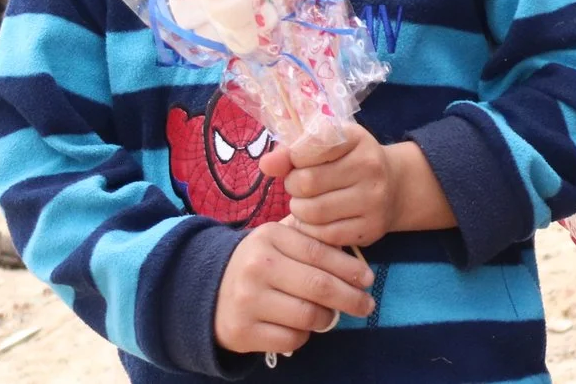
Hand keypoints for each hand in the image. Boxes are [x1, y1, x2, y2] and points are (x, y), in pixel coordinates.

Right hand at [213, 221, 375, 357]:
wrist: (207, 293)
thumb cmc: (259, 264)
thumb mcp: (278, 241)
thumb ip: (312, 239)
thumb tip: (356, 257)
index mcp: (269, 237)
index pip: (320, 253)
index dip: (350, 268)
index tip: (368, 279)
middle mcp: (256, 267)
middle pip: (319, 286)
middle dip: (351, 298)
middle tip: (367, 305)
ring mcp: (247, 301)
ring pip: (308, 316)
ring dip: (327, 319)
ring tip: (330, 316)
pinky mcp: (242, 331)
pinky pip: (291, 339)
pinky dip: (304, 336)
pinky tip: (301, 328)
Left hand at [260, 125, 453, 247]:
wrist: (395, 186)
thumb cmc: (350, 162)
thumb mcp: (327, 146)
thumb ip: (292, 152)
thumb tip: (266, 165)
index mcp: (356, 138)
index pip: (307, 146)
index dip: (295, 157)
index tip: (301, 161)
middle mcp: (370, 166)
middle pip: (306, 182)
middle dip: (294, 186)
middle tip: (301, 187)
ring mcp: (373, 199)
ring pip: (312, 212)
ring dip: (300, 210)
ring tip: (308, 204)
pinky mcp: (371, 229)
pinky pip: (324, 235)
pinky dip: (312, 229)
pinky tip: (318, 221)